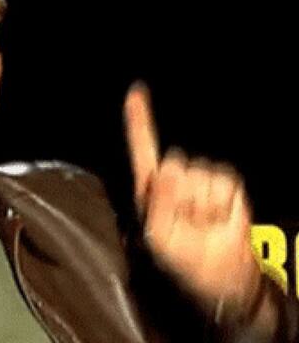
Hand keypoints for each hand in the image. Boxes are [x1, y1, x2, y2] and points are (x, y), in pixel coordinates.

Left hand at [123, 82, 265, 324]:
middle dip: (177, 196)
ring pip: (198, 174)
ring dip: (200, 205)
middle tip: (183, 223)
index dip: (139, 118)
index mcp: (150, 184)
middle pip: (172, 164)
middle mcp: (174, 173)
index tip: (136, 90)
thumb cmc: (180, 255)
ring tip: (200, 223)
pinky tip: (218, 219)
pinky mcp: (226, 183)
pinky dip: (221, 205)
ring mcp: (201, 176)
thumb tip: (167, 169)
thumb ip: (157, 200)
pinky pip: (222, 183)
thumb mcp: (157, 233)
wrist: (217, 271)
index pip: (142, 145)